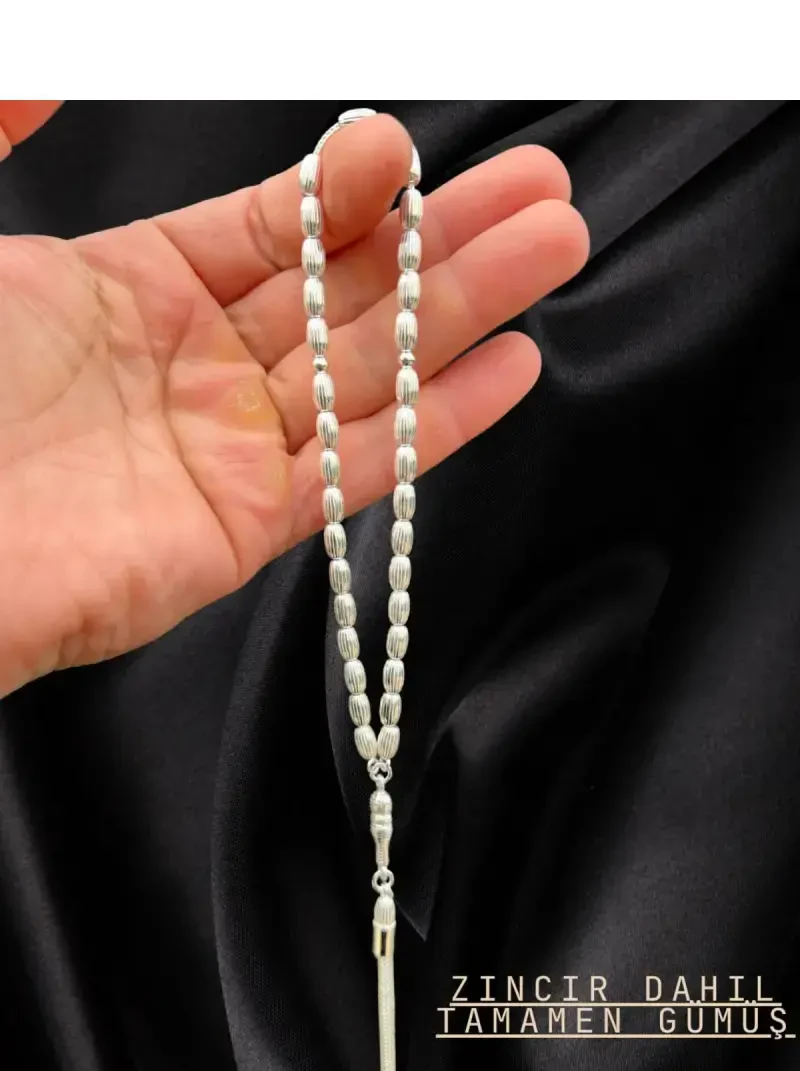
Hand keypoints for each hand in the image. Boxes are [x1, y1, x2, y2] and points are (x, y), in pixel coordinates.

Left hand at [0, 109, 588, 695]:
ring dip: (464, 312)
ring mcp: (225, 449)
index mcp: (131, 290)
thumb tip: (63, 67)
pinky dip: (440, 422)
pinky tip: (510, 367)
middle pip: (343, 293)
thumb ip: (15, 128)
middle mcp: (193, 368)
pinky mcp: (245, 527)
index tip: (401, 153)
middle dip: (441, 241)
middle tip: (538, 190)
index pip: (268, 229)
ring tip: (555, 248)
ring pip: (370, 371)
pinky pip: (359, 470)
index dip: (341, 190)